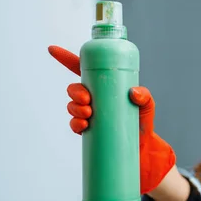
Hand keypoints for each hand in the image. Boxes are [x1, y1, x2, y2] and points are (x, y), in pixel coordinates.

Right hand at [48, 45, 175, 194]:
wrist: (142, 151)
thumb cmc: (143, 123)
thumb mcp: (147, 107)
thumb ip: (145, 97)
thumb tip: (133, 93)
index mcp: (105, 87)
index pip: (83, 70)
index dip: (66, 59)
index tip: (52, 50)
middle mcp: (94, 99)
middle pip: (75, 88)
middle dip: (75, 91)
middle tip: (87, 100)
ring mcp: (89, 115)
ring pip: (72, 106)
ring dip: (74, 108)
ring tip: (89, 114)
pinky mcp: (88, 131)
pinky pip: (74, 125)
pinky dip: (75, 124)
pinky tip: (83, 126)